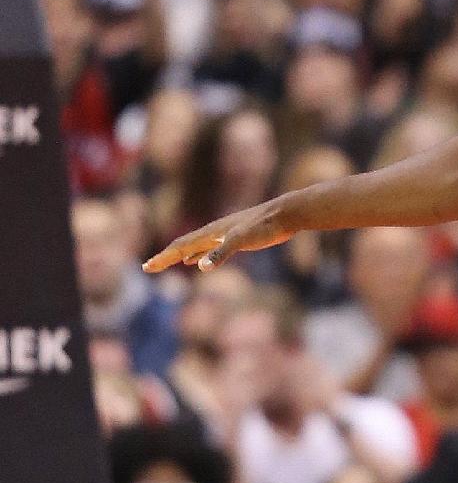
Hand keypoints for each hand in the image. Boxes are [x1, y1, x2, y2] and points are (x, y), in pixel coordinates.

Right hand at [144, 195, 295, 273]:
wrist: (285, 214)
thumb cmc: (265, 227)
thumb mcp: (242, 240)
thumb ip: (221, 252)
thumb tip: (200, 267)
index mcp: (210, 233)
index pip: (179, 247)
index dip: (163, 258)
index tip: (146, 268)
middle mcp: (213, 232)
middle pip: (182, 246)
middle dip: (164, 257)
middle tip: (148, 268)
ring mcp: (222, 235)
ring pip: (193, 247)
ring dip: (178, 255)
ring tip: (166, 263)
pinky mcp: (234, 238)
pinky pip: (207, 248)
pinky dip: (196, 255)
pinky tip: (194, 262)